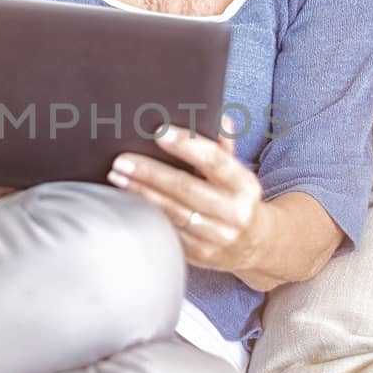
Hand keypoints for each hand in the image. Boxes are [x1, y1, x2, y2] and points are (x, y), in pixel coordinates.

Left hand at [105, 118, 271, 274]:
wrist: (255, 245)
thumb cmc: (237, 199)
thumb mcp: (238, 173)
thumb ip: (224, 146)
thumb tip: (218, 118)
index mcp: (244, 186)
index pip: (215, 160)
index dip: (187, 145)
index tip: (159, 132)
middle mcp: (234, 213)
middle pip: (186, 189)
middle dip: (150, 173)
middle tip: (122, 160)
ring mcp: (217, 237)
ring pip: (172, 212)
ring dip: (141, 193)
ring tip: (117, 177)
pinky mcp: (199, 254)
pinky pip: (168, 231)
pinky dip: (145, 214)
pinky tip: (127, 201)